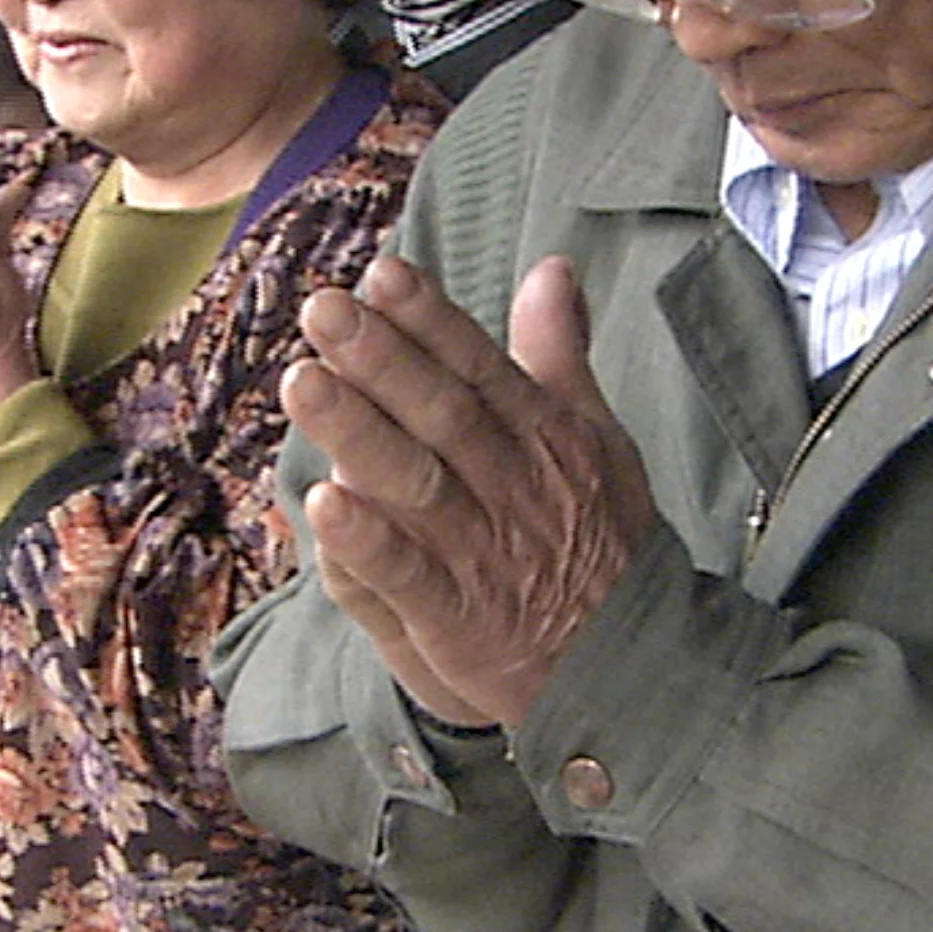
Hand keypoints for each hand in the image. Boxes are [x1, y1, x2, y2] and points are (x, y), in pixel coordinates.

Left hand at [282, 254, 657, 729]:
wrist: (631, 662)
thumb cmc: (605, 539)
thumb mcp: (597, 437)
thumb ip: (561, 353)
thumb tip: (551, 269)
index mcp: (544, 436)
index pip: (479, 366)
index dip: (430, 319)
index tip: (382, 274)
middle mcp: (512, 485)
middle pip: (440, 413)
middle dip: (381, 359)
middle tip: (322, 308)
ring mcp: (483, 553)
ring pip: (415, 484)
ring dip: (358, 434)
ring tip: (301, 383)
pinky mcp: (457, 618)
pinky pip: (407, 576)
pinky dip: (367, 543)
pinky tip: (322, 503)